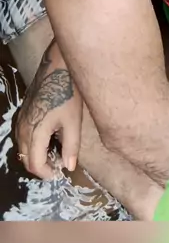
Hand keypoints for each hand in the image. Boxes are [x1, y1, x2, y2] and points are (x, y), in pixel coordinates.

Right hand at [15, 39, 82, 179]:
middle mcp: (22, 129)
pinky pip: (22, 136)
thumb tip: (69, 167)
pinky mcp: (22, 113)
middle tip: (59, 164)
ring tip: (56, 152)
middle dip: (42, 166)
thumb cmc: (68, 94)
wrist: (58, 68)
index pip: (35, 164)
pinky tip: (49, 139)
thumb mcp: (73, 122)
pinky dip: (33, 144)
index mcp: (34, 133)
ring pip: (23, 148)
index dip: (47, 173)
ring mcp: (20, 120)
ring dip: (36, 155)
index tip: (60, 174)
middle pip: (26, 158)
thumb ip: (71, 147)